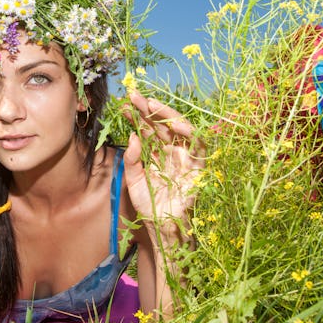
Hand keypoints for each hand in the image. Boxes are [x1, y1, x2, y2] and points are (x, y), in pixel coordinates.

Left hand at [123, 91, 204, 240]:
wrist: (161, 226)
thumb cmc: (148, 204)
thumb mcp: (133, 180)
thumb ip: (132, 159)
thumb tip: (133, 136)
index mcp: (155, 152)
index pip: (146, 128)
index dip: (137, 116)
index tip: (124, 104)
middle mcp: (170, 150)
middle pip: (162, 124)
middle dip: (149, 109)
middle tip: (135, 97)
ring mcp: (184, 156)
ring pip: (179, 128)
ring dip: (167, 114)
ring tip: (152, 105)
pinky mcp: (197, 166)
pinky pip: (197, 145)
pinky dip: (189, 133)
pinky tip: (175, 124)